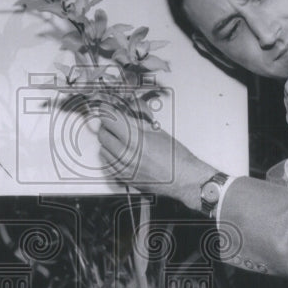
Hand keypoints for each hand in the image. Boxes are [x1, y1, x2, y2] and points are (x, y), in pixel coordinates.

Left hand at [96, 111, 215, 211]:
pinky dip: (111, 156)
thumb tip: (127, 108)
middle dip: (108, 126)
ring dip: (109, 141)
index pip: (110, 120)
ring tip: (121, 138)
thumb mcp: (157, 131)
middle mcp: (126, 156)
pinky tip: (122, 153)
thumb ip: (138, 118)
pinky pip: (108, 164)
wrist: (184, 179)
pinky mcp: (123, 179)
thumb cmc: (176, 157)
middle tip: (116, 122)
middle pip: (103, 134)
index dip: (108, 111)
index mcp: (135, 141)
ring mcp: (123, 169)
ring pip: (103, 150)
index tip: (107, 108)